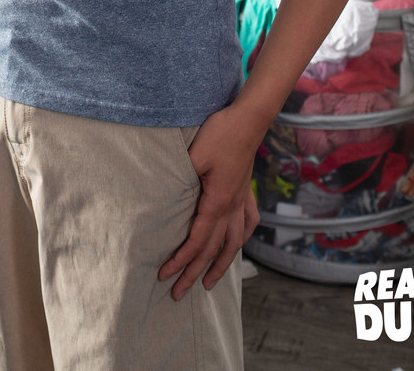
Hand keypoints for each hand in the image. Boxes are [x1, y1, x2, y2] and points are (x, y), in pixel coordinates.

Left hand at [158, 102, 261, 300]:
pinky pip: (248, 222)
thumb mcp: (194, 155)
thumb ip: (181, 179)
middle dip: (195, 273)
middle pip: (214, 250)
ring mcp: (241, 200)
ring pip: (234, 243)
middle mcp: (232, 207)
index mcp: (218, 202)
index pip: (197, 241)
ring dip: (221, 265)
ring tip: (210, 284)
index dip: (181, 260)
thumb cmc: (220, 134)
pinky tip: (237, 244)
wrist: (248, 119)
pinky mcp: (245, 190)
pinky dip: (241, 238)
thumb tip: (164, 197)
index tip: (165, 274)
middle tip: (179, 294)